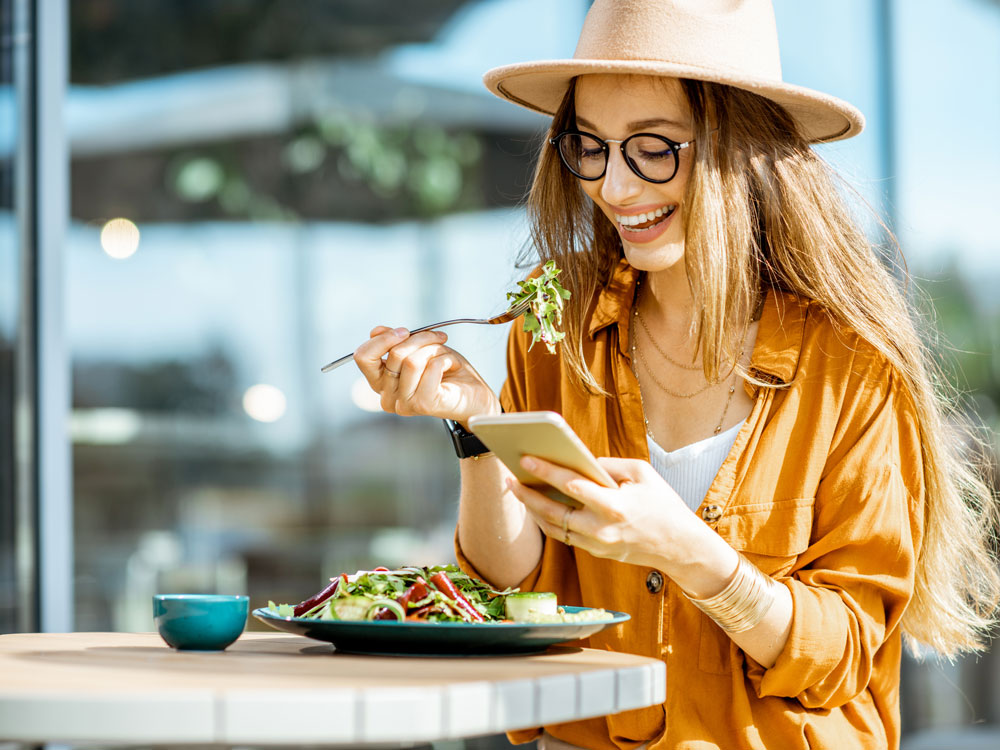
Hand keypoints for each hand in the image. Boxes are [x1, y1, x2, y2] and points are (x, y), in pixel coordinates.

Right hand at [353, 326, 500, 423]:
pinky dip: (445, 359)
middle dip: (419, 338)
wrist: (475, 397)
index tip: (405, 331)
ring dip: (434, 348)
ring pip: (412, 360)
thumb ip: (396, 342)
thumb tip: (376, 331)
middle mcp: (387, 397)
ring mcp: (404, 403)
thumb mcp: (420, 350)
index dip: (383, 339)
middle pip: (393, 354)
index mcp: (381, 384)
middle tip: (438, 337)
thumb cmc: (448, 374)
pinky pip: (430, 367)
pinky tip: (451, 366)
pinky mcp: (422, 404)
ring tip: (446, 355)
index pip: (364, 357)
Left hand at [506, 455, 715, 572]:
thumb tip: (578, 460)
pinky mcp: (596, 552)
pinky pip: (565, 536)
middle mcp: (601, 529)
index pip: (571, 486)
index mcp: (614, 506)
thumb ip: (607, 465)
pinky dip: (548, 521)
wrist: (680, 546)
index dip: (546, 471)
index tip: (526, 458)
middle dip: (527, 494)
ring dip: (533, 509)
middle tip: (509, 477)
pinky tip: (538, 506)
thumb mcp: (641, 472)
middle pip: (553, 512)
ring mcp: (597, 545)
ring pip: (554, 528)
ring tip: (517, 489)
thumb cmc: (663, 503)